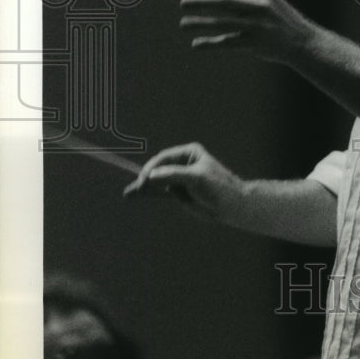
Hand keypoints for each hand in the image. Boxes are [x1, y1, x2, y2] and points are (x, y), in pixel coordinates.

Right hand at [123, 142, 245, 222]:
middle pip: (158, 169)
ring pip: (156, 182)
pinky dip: (148, 194)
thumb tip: (152, 176)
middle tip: (136, 189)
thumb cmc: (219, 186)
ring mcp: (179, 178)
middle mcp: (182, 163)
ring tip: (128, 194)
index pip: (165, 158)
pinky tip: (134, 196)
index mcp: (189, 153)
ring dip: (142, 187)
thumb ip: (174, 175)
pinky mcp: (178, 193)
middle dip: (145, 178)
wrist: (232, 205)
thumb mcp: (197, 178)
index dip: (153, 168)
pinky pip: (159, 192)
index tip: (145, 179)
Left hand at [179, 0, 314, 61]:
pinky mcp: (255, 43)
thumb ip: (245, 0)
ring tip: (183, 25)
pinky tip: (197, 44)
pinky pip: (227, 42)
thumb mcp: (269, 3)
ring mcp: (257, 25)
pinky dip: (210, 42)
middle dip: (201, 2)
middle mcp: (260, 6)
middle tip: (183, 4)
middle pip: (223, 2)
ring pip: (221, 23)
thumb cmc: (282, 22)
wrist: (304, 43)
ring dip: (199, 23)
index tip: (208, 3)